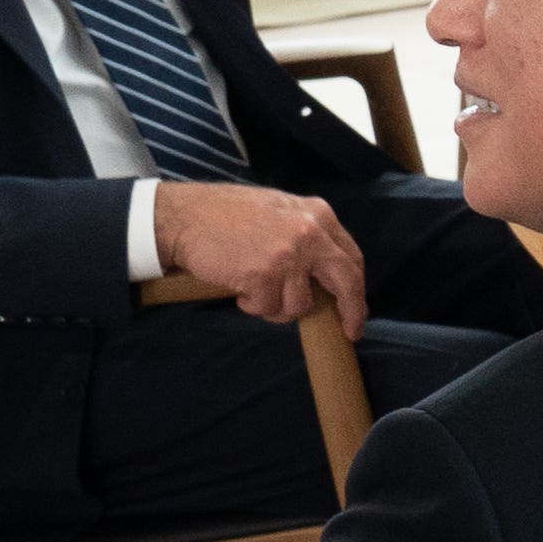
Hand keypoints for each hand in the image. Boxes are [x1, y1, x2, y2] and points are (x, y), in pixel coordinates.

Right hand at [153, 181, 369, 339]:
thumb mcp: (281, 211)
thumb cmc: (228, 215)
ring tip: (254, 286)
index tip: (357, 311)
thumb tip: (327, 276)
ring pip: (299, 304)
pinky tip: (239, 287)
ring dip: (276, 305)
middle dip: (350, 311)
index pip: (352, 258)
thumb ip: (309, 236)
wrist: (185, 215)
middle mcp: (310, 233)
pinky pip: (267, 308)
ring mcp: (288, 255)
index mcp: (319, 214)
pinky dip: (252, 305)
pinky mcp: (263, 275)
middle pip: (346, 283)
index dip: (357, 289)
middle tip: (349, 330)